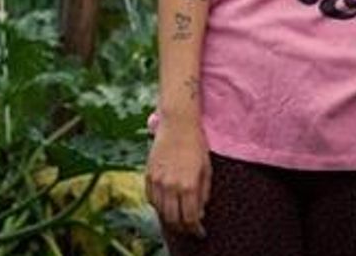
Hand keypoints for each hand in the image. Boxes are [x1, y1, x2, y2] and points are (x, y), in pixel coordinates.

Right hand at [146, 119, 211, 237]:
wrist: (178, 123)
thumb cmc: (196, 143)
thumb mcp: (207, 168)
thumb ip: (204, 192)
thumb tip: (200, 211)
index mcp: (188, 184)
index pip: (190, 217)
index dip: (195, 228)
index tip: (200, 232)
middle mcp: (171, 185)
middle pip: (174, 219)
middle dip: (182, 227)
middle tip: (189, 228)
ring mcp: (157, 180)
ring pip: (160, 211)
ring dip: (170, 219)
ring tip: (178, 219)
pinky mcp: (148, 174)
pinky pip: (151, 198)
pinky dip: (158, 206)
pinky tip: (166, 205)